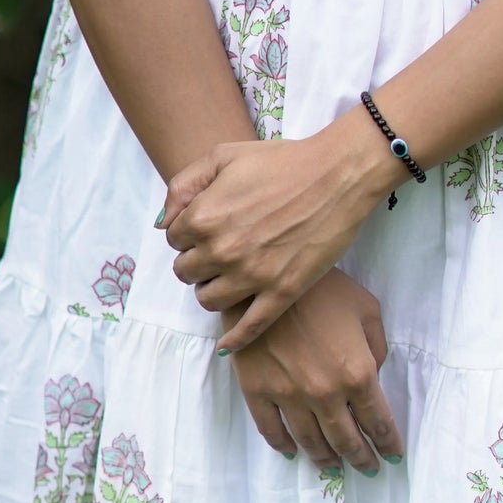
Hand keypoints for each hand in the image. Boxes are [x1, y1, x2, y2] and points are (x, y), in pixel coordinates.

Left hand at [164, 117, 398, 350]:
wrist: (338, 176)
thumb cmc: (283, 161)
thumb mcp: (224, 155)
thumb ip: (183, 185)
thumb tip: (164, 223)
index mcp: (204, 216)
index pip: (174, 240)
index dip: (188, 232)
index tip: (206, 227)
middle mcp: (222, 250)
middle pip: (187, 272)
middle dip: (197, 261)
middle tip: (216, 251)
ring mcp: (252, 276)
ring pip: (209, 300)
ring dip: (211, 290)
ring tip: (226, 277)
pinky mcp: (282, 291)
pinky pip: (250, 327)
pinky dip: (235, 339)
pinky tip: (226, 347)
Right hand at [224, 267, 402, 471]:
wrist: (266, 277)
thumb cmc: (322, 287)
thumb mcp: (366, 308)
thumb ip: (376, 346)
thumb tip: (373, 372)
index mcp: (357, 373)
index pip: (378, 421)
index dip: (388, 441)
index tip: (393, 454)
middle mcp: (325, 393)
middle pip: (347, 439)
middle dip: (361, 458)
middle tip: (368, 467)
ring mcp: (289, 396)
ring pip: (311, 441)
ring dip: (326, 458)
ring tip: (334, 467)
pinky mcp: (257, 391)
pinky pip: (271, 429)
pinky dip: (283, 445)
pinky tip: (293, 451)